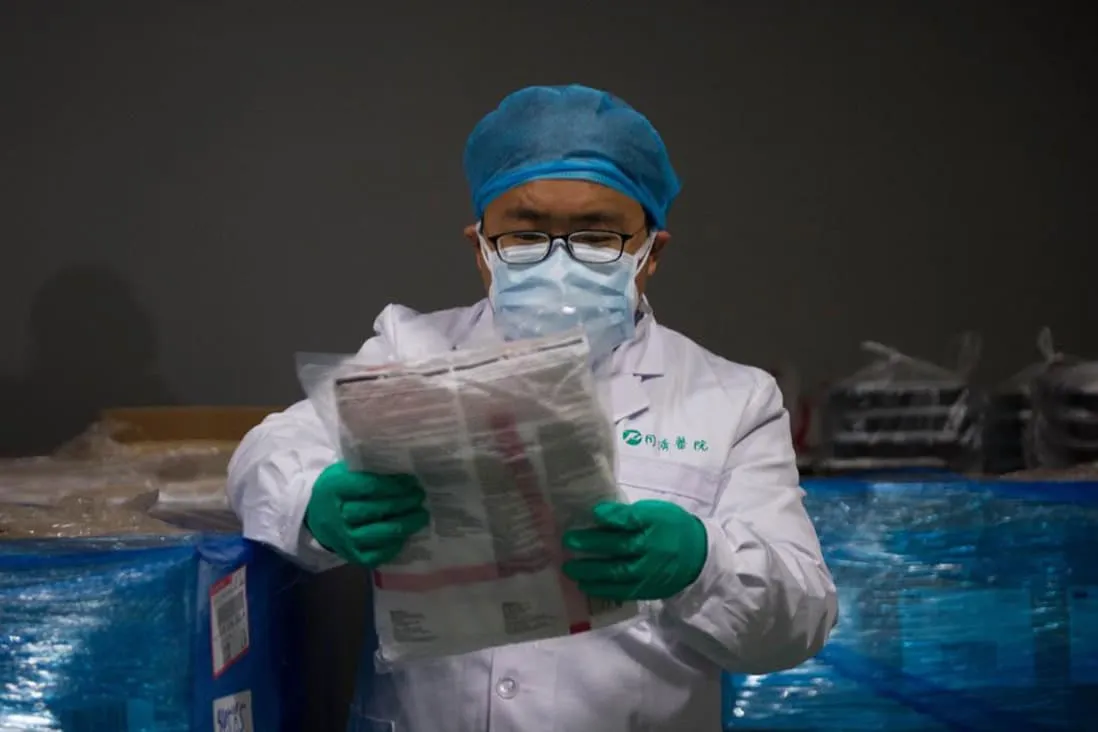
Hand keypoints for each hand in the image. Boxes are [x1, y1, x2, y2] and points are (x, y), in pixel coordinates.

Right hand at [305, 462, 428, 566]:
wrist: (315, 516)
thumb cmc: (338, 489)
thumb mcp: (345, 471)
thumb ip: (368, 469)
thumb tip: (403, 469)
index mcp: (334, 488)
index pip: (369, 487)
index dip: (393, 485)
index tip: (411, 482)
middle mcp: (338, 515)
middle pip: (377, 510)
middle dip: (403, 503)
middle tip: (420, 497)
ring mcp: (344, 538)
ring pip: (380, 533)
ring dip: (405, 524)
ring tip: (421, 515)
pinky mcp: (351, 555)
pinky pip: (377, 554)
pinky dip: (394, 545)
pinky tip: (406, 535)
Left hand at [562, 500, 707, 600]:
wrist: (698, 557)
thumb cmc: (671, 527)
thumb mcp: (656, 512)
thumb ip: (630, 514)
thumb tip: (600, 515)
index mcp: (654, 524)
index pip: (631, 519)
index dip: (612, 516)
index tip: (594, 512)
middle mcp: (651, 549)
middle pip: (618, 546)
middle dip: (591, 544)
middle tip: (568, 541)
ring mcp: (648, 571)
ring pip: (616, 572)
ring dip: (590, 570)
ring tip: (569, 568)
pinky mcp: (646, 589)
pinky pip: (621, 591)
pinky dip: (601, 589)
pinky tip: (584, 585)